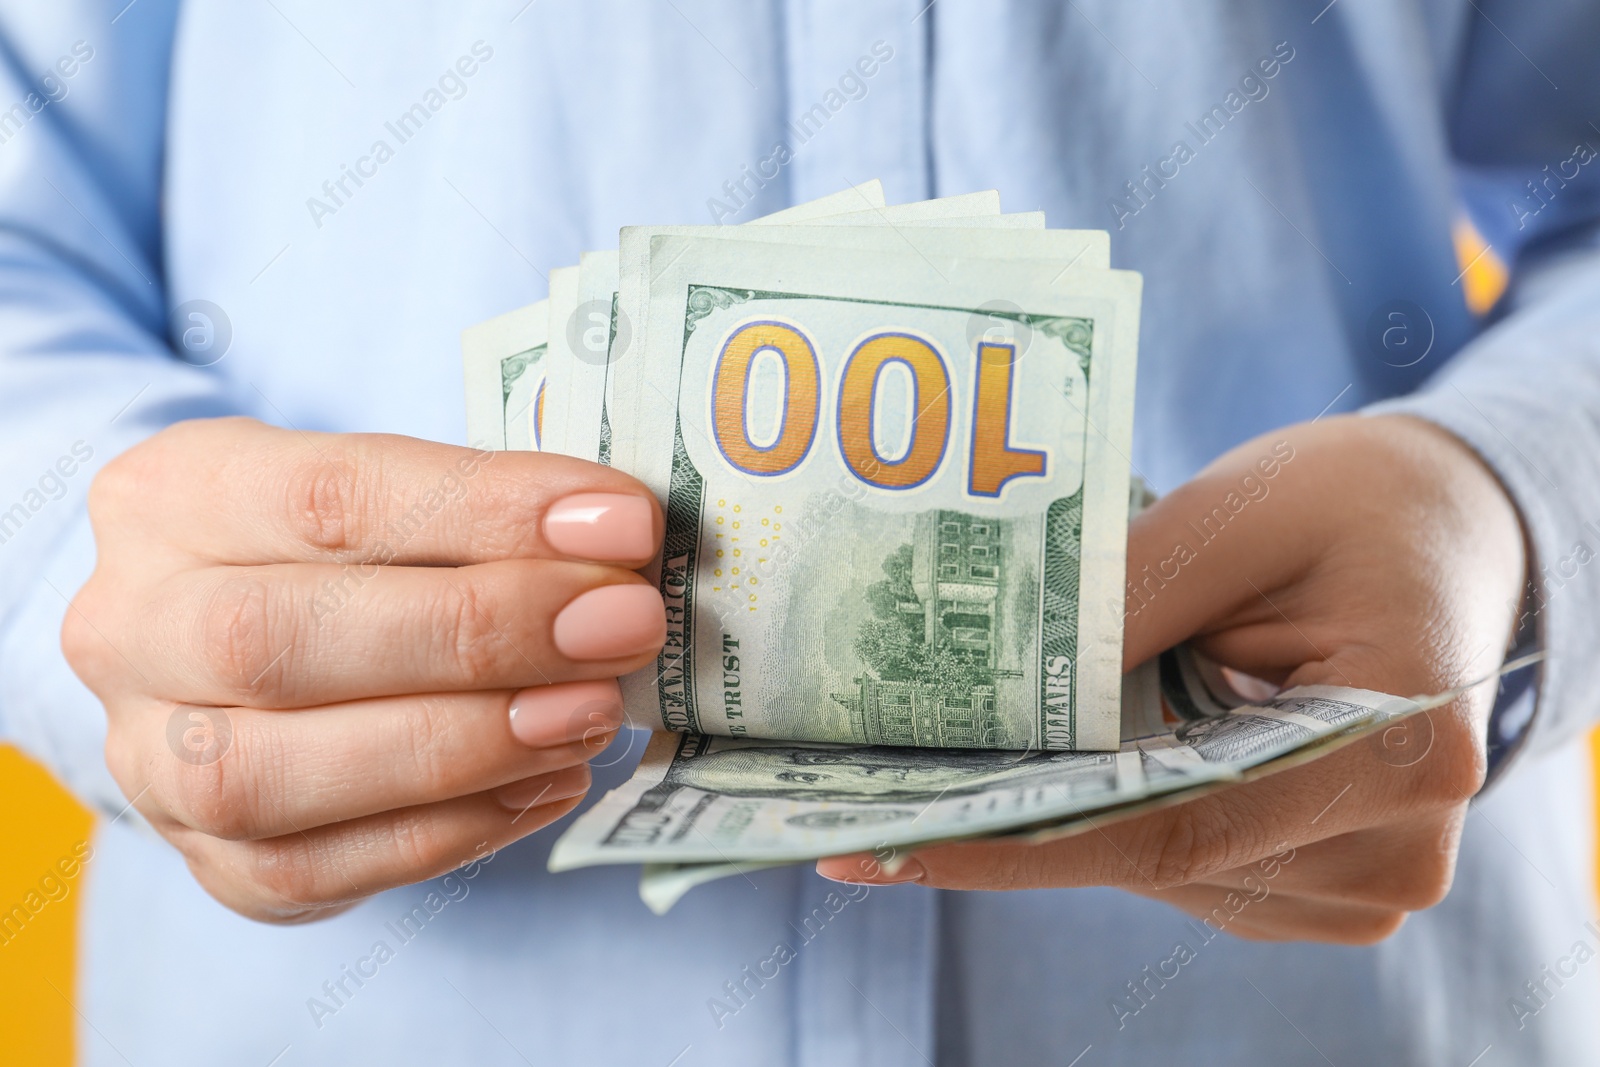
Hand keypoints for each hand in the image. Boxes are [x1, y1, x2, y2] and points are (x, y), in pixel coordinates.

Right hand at [64, 417, 665, 921]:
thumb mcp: (390, 490)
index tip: (623, 524)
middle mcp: (129, 627)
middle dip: (478, 633)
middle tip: (623, 624)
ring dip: (464, 745)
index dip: (486, 510)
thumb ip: (480, 511)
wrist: (247, 645)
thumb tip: (616, 540)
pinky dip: (451, 830)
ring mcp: (149, 758)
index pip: (327, 495)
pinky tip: (550, 782)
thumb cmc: (349, 551)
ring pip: (275, 772)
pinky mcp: (206, 860)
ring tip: (593, 714)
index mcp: (172, 494)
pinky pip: (314, 868)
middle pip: (278, 638)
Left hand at [817, 414, 1525, 943]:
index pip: (1181, 826)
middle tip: (871, 811)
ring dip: (1064, 821)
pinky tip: (1052, 773)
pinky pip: (1194, 860)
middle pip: (1167, 857)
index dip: (1031, 842)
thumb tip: (1000, 682)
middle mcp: (1396, 842)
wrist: (1449, 531)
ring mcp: (1366, 873)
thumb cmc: (1355, 503)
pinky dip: (1119, 817)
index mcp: (1401, 744)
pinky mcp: (1327, 872)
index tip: (903, 845)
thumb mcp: (1238, 511)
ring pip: (1170, 869)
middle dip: (1020, 827)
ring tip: (938, 782)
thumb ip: (1124, 598)